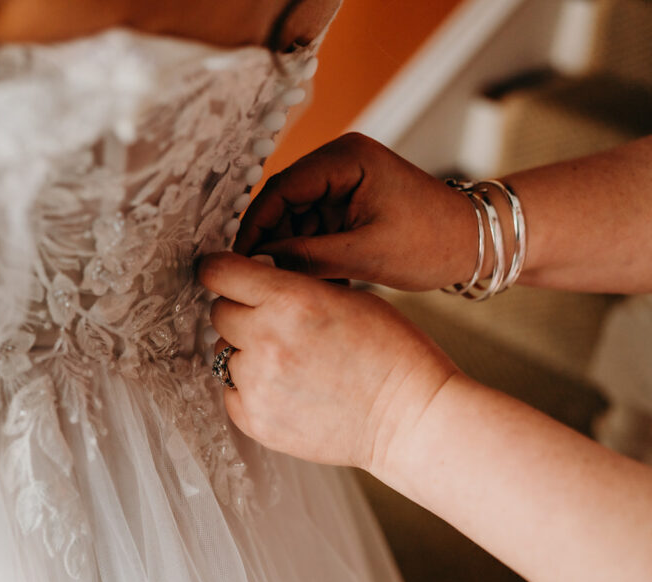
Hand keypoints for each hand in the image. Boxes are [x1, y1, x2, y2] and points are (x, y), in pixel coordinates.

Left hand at [198, 251, 457, 471]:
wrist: (411, 417)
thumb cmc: (392, 353)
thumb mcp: (346, 296)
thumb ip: (293, 284)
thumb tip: (254, 276)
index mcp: (290, 300)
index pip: (218, 272)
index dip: (218, 270)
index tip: (220, 274)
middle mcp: (266, 340)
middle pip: (219, 312)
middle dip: (241, 313)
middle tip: (275, 324)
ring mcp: (258, 385)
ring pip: (224, 354)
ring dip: (247, 353)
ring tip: (291, 363)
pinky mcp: (256, 421)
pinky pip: (231, 392)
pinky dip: (250, 389)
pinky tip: (288, 389)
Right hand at [235, 133, 480, 291]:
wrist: (477, 243)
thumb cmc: (434, 241)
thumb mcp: (367, 254)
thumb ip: (308, 258)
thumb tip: (258, 265)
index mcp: (346, 158)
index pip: (280, 188)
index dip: (256, 226)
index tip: (242, 261)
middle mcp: (340, 162)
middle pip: (282, 202)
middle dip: (271, 241)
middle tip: (260, 278)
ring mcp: (343, 182)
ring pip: (294, 219)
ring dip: (290, 251)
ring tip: (295, 284)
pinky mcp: (347, 203)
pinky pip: (311, 228)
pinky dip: (308, 254)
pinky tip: (315, 278)